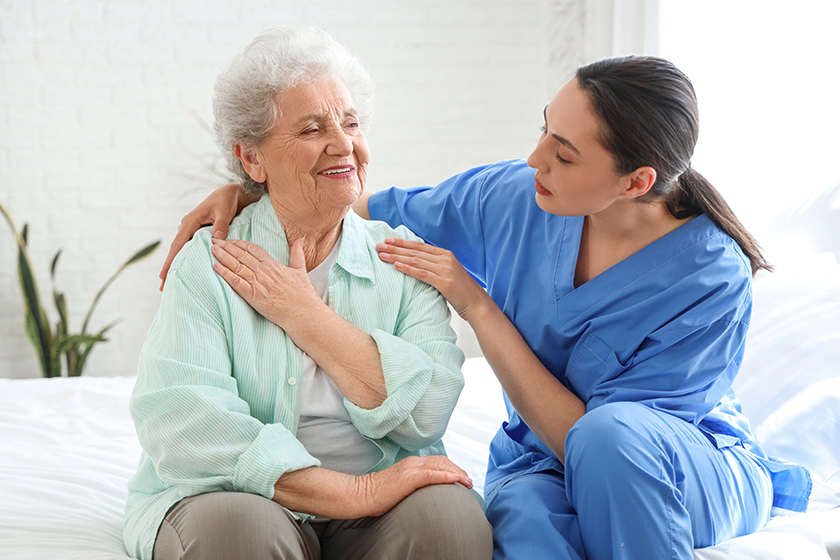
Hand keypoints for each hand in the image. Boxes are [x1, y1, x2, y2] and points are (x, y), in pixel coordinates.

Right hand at [159, 183, 254, 290]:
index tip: (163, 276)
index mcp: (190, 221)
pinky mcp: (199, 232)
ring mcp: (192, 229)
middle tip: (164, 287)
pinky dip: (189, 258)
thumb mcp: (225, 211)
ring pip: (183, 250)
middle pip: (177, 250)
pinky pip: (192, 247)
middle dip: (170, 268)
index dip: (170, 261)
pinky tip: (189, 269)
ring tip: (174, 282)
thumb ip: (221, 225)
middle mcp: (187, 226)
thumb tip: (216, 241)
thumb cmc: (227, 200)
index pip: (178, 245)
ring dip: (179, 264)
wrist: (232, 193)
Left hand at [211, 237, 323, 333]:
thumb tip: (300, 239)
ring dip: (223, 256)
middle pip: (241, 255)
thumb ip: (298, 254)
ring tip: (213, 249)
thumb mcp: (301, 271)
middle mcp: (264, 272)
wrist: (304, 313)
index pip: (252, 249)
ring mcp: (258, 284)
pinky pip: (237, 282)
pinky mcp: (254, 296)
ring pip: (237, 266)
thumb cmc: (304, 295)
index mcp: (274, 265)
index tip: (229, 239)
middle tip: (214, 240)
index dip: (239, 243)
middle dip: (226, 246)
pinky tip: (216, 267)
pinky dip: (226, 274)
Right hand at [356, 455, 472, 516]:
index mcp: (411, 464)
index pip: (437, 461)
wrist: (362, 494)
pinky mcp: (408, 478)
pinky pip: (432, 474)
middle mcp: (413, 463)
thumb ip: (413, 485)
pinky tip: (456, 480)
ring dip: (457, 473)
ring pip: (441, 465)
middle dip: (458, 470)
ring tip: (467, 482)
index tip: (462, 478)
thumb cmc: (378, 494)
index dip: (452, 468)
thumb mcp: (400, 486)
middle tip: (468, 481)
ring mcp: (411, 469)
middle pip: (443, 461)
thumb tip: (426, 494)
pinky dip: (446, 476)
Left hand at [376, 238, 489, 321]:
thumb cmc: (462, 291)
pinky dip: (407, 269)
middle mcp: (445, 259)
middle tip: (379, 245)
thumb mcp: (449, 273)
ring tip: (382, 255)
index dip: (402, 242)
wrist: (477, 304)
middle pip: (415, 251)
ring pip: (415, 261)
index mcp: (446, 254)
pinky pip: (421, 274)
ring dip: (397, 257)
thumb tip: (418, 264)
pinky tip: (396, 266)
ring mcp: (445, 269)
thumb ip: (436, 266)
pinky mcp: (444, 282)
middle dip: (395, 248)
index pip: (419, 246)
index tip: (388, 240)